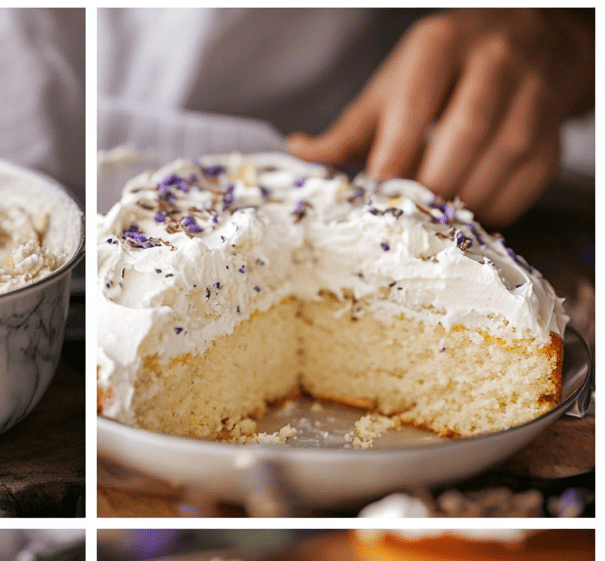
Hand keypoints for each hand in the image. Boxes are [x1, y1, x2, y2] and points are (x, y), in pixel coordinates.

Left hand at [288, 10, 593, 224]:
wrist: (528, 43)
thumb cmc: (446, 69)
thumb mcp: (394, 85)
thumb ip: (351, 128)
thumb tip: (300, 153)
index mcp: (441, 46)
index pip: (415, 106)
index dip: (394, 157)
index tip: (375, 196)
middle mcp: (494, 60)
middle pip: (465, 131)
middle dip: (431, 183)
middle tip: (404, 218)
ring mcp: (531, 92)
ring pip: (503, 155)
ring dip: (464, 200)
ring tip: (433, 225)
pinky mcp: (552, 130)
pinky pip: (528, 178)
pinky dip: (496, 207)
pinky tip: (468, 220)